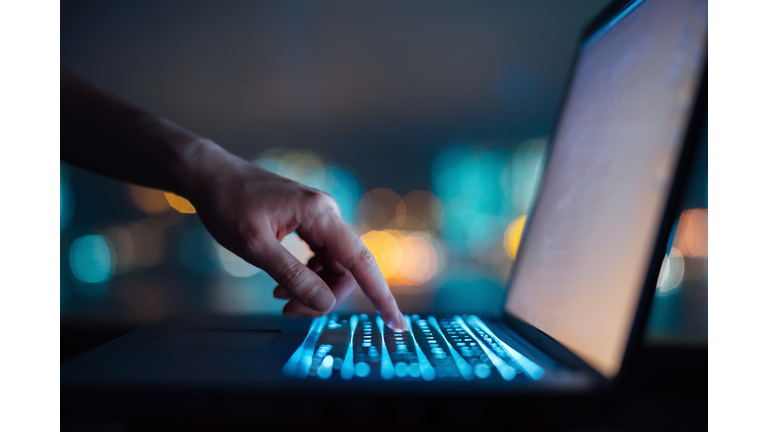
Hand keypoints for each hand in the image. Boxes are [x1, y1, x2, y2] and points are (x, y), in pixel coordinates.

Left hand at [183, 142, 407, 330]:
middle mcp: (326, 213)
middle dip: (325, 295)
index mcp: (320, 214)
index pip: (361, 261)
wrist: (210, 175)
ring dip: (314, 286)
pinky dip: (307, 274)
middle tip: (291, 311)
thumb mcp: (255, 246)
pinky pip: (320, 254)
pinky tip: (283, 283)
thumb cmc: (228, 204)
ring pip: (332, 263)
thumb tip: (324, 302)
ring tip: (281, 297)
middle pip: (346, 267)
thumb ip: (292, 275)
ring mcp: (317, 216)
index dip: (381, 295)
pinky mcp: (307, 220)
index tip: (396, 322)